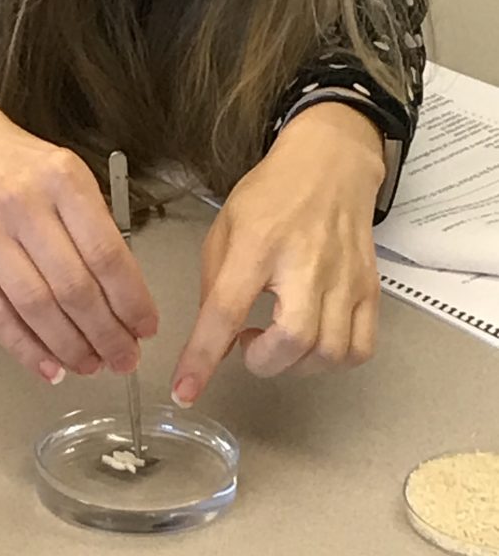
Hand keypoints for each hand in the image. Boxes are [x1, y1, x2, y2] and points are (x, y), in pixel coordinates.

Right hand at [0, 97, 158, 383]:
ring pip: (36, 307)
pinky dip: (26, 349)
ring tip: (92, 364)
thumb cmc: (17, 165)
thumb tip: (125, 295)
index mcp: (61, 177)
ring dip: (70, 347)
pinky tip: (50, 366)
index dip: (131, 300)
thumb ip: (93, 225)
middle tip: (125, 357)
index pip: (106, 253)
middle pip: (73, 287)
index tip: (146, 326)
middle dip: (106, 333)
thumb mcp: (65, 173)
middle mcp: (21, 201)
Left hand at [170, 103, 384, 405]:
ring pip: (330, 352)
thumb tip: (214, 342)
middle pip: (292, 339)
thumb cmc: (272, 194)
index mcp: (258, 244)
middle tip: (249, 343)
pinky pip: (360, 348)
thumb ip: (215, 285)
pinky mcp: (370, 288)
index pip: (225, 309)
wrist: (331, 164)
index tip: (185, 391)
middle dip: (263, 362)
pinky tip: (314, 342)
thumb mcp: (226, 227)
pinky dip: (334, 360)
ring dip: (297, 365)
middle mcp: (306, 263)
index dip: (202, 357)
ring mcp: (345, 278)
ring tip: (280, 340)